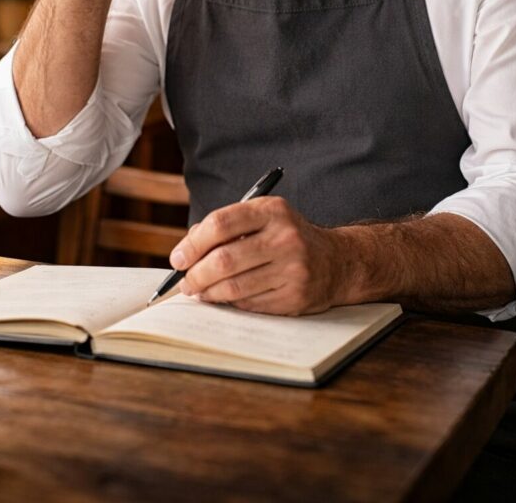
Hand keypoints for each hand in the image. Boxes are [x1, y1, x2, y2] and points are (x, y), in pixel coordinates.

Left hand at [171, 197, 342, 315]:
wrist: (337, 261)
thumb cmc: (287, 237)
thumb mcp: (263, 218)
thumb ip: (226, 226)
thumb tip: (186, 249)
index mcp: (272, 211)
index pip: (221, 223)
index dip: (193, 244)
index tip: (178, 258)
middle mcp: (285, 237)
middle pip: (223, 260)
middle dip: (195, 275)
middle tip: (184, 281)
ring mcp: (292, 269)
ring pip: (234, 287)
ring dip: (208, 293)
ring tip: (199, 291)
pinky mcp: (295, 296)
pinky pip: (249, 304)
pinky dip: (230, 303)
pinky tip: (225, 298)